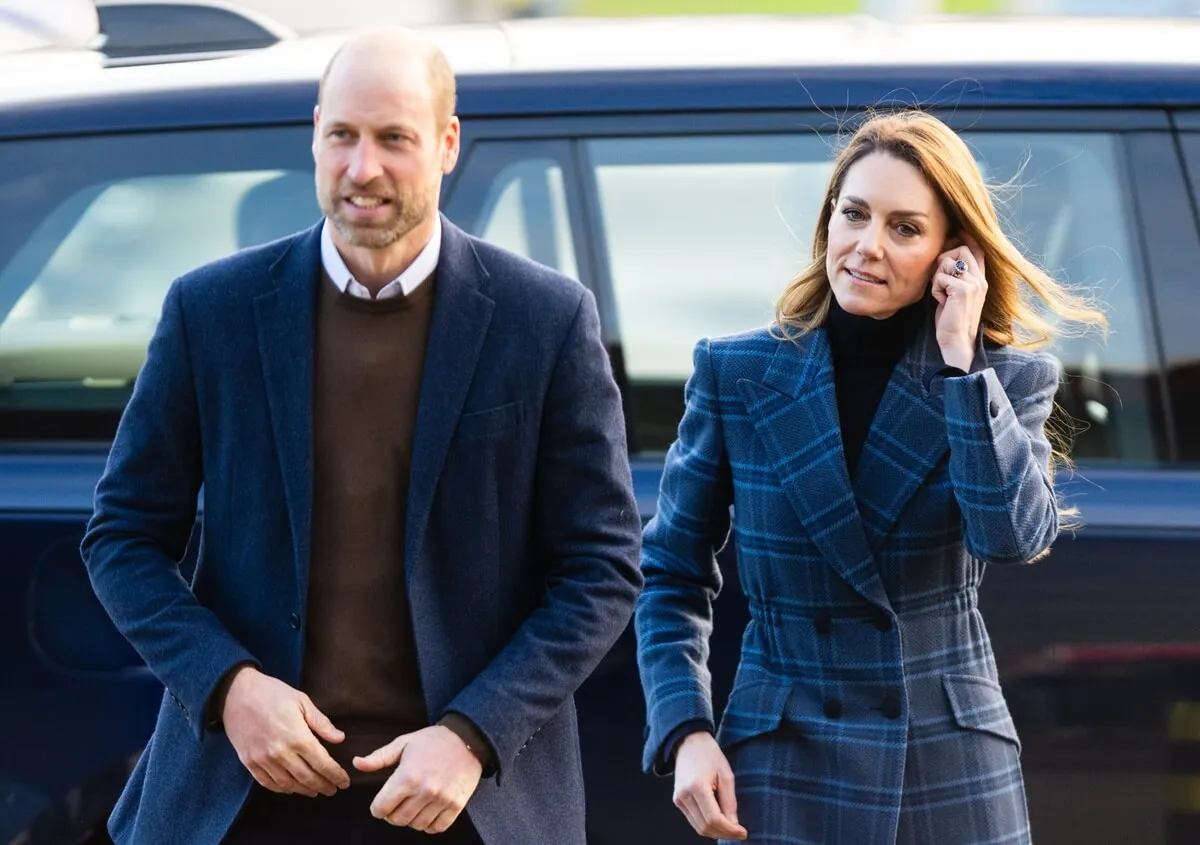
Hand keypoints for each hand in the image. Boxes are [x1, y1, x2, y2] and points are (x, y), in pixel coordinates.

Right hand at [222, 666, 350, 796]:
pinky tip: (291, 788)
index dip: (335, 775)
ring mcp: (263, 759)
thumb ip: (321, 723)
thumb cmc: (272, 694)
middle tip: (333, 790)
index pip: (322, 764)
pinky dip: (282, 789)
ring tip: (315, 791)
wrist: (236, 694)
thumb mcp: (302, 701)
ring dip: (304, 790)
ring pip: (288, 784)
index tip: (344, 782)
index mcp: (297, 736)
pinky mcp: (249, 762)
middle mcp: (280, 752)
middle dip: (323, 786)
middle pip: (307, 778)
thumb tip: (340, 739)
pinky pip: (268, 783)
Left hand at [356, 725, 482, 833]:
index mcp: (407, 776)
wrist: (468, 739)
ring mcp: (441, 800)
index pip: (381, 808)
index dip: (377, 808)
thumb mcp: (404, 743)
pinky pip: (436, 828)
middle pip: (397, 819)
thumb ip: (379, 757)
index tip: (380, 804)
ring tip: (413, 806)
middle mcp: (424, 791)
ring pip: (416, 825)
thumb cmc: (433, 740)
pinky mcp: (456, 805)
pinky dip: (429, 824)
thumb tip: (357, 764)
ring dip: (411, 819)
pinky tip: (427, 812)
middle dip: (392, 814)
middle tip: (396, 804)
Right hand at [672, 732, 746, 839]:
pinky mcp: (677, 800)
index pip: (714, 818)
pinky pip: (693, 820)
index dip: (730, 829)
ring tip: (731, 829)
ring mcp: (678, 798)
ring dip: (716, 832)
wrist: (689, 742)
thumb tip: (734, 825)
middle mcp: (684, 795)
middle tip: (740, 833)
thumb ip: (729, 801)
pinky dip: (707, 825)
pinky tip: (719, 822)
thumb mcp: (726, 775)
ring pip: (698, 827)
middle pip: (705, 826)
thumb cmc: (710, 755)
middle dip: (724, 833)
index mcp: (697, 786)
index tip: (744, 832)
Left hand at [932, 234, 986, 371]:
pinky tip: (941, 302)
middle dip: (943, 261)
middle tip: (940, 280)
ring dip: (937, 277)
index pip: (977, 249)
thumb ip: (955, 276)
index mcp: (980, 279)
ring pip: (947, 262)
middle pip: (961, 249)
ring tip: (942, 294)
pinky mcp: (963, 290)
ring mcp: (974, 284)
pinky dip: (935, 289)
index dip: (965, 239)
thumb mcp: (955, 294)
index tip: (955, 235)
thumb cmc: (951, 319)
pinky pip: (940, 277)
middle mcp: (980, 279)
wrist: (956, 341)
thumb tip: (944, 255)